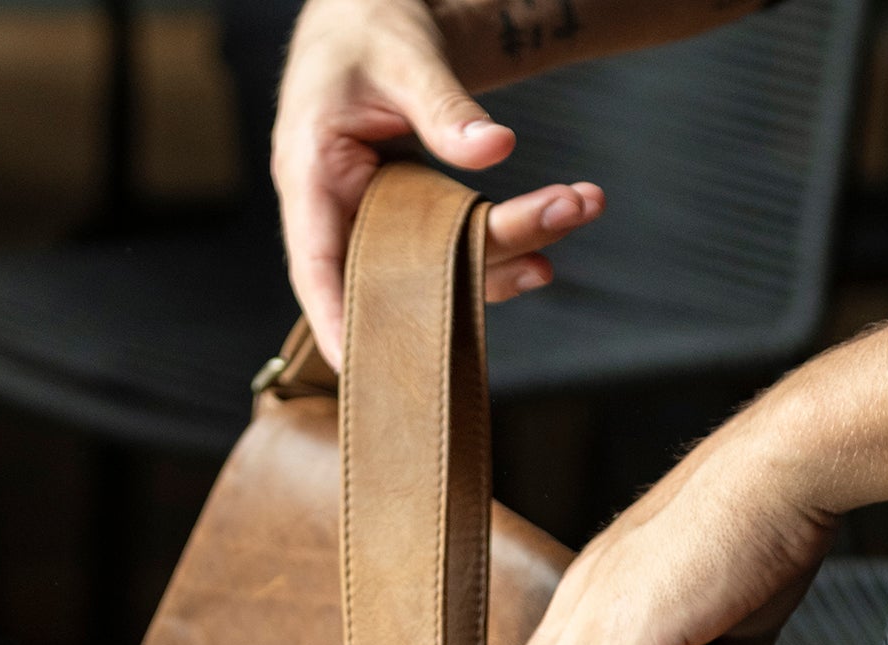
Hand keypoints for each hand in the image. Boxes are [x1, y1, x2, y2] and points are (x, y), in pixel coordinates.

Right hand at [273, 0, 604, 365]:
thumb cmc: (371, 29)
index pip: (316, 266)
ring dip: (510, 247)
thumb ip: (443, 105)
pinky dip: (504, 246)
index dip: (336, 321)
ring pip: (439, 266)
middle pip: (399, 273)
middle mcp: (341, 211)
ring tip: (577, 207)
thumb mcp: (403, 58)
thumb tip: (496, 147)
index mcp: (311, 174)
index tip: (359, 368)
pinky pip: (454, 251)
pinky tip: (551, 240)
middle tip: (547, 253)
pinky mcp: (411, 222)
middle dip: (476, 271)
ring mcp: (378, 222)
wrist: (375, 16)